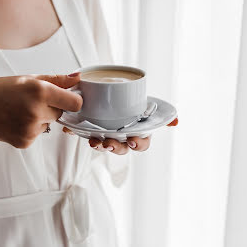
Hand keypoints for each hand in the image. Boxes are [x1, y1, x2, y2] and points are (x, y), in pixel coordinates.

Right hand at [0, 73, 82, 147]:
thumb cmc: (1, 91)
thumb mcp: (28, 78)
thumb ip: (56, 80)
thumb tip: (77, 78)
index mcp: (40, 92)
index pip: (76, 103)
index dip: (73, 99)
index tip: (66, 97)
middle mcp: (37, 111)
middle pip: (62, 113)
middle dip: (53, 107)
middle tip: (32, 101)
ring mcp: (31, 129)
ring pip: (49, 123)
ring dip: (41, 118)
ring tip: (21, 111)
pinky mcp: (26, 141)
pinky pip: (39, 134)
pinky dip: (32, 128)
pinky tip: (16, 121)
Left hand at [63, 117, 178, 154]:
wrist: (108, 98)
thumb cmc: (132, 107)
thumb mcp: (147, 108)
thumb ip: (162, 115)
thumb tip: (176, 121)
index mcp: (136, 132)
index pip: (141, 144)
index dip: (138, 144)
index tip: (132, 140)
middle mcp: (121, 137)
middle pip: (118, 148)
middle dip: (115, 147)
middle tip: (109, 142)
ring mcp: (105, 135)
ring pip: (102, 144)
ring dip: (98, 144)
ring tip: (93, 141)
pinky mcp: (88, 130)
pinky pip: (81, 133)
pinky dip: (76, 132)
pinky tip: (70, 128)